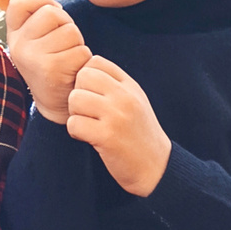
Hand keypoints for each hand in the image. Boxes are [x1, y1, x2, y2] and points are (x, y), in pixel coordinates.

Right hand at [5, 0, 91, 120]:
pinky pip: (81, 50)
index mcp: (13, 36)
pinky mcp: (53, 69)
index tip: (50, 20)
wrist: (57, 101)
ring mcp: (34, 58)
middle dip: (65, 25)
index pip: (18, 3)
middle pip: (51, 13)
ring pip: (70, 31)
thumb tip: (53, 4)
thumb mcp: (35, 40)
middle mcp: (18, 46)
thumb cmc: (52, 62)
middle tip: (62, 45)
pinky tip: (73, 71)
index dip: (40, 3)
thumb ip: (36, 18)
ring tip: (67, 59)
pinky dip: (84, 59)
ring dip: (77, 44)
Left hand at [66, 56, 171, 195]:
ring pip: (75, 99)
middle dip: (78, 93)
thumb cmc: (139, 134)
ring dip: (75, 114)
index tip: (92, 95)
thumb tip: (85, 69)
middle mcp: (124, 97)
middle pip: (82, 77)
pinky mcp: (107, 137)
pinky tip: (88, 138)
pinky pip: (74, 124)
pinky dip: (76, 133)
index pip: (95, 62)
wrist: (156, 167)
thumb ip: (114, 84)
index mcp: (130, 86)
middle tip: (87, 112)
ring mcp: (116, 116)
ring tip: (88, 125)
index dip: (86, 78)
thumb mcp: (134, 101)